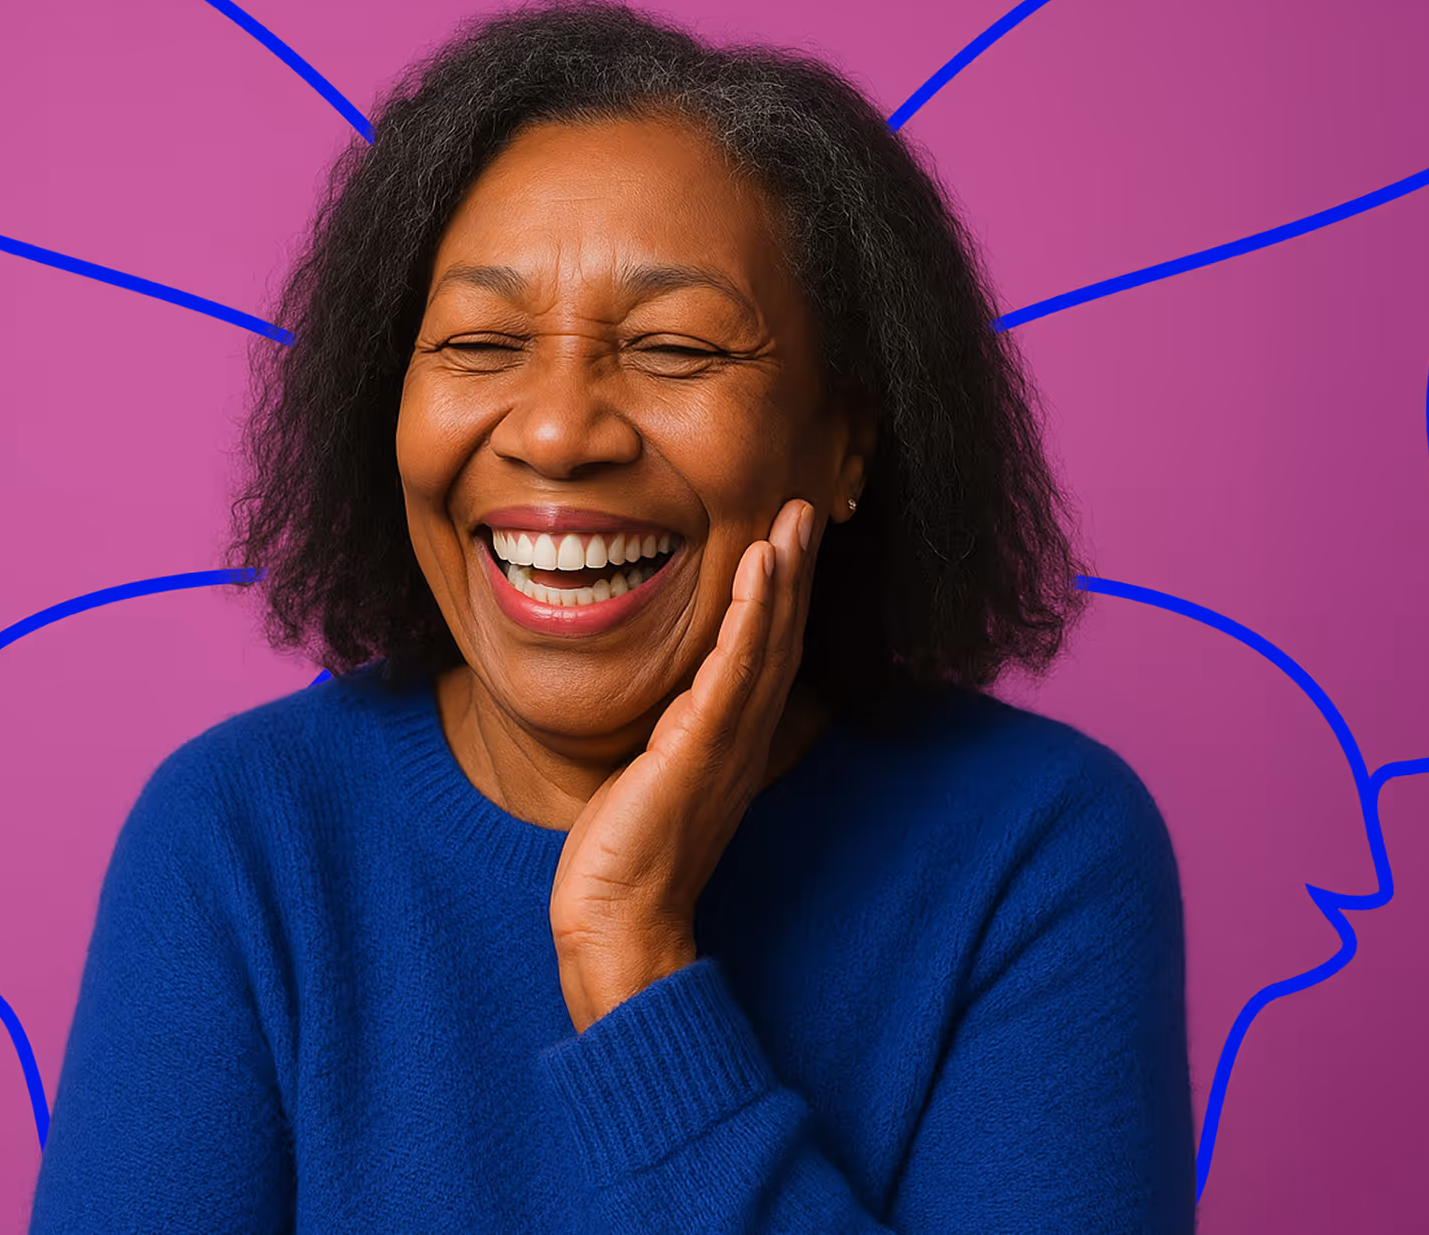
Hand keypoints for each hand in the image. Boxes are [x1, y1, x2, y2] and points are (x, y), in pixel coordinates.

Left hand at [548, 498, 822, 1031]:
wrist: (619, 920)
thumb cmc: (627, 856)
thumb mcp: (653, 778)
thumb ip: (670, 738)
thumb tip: (667, 712)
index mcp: (732, 739)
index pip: (765, 652)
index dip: (781, 596)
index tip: (787, 539)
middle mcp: (742, 735)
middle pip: (780, 636)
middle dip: (796, 570)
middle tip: (809, 507)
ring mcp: (728, 740)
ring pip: (768, 641)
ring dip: (785, 574)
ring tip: (798, 515)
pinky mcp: (703, 746)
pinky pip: (736, 668)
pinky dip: (754, 613)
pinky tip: (762, 565)